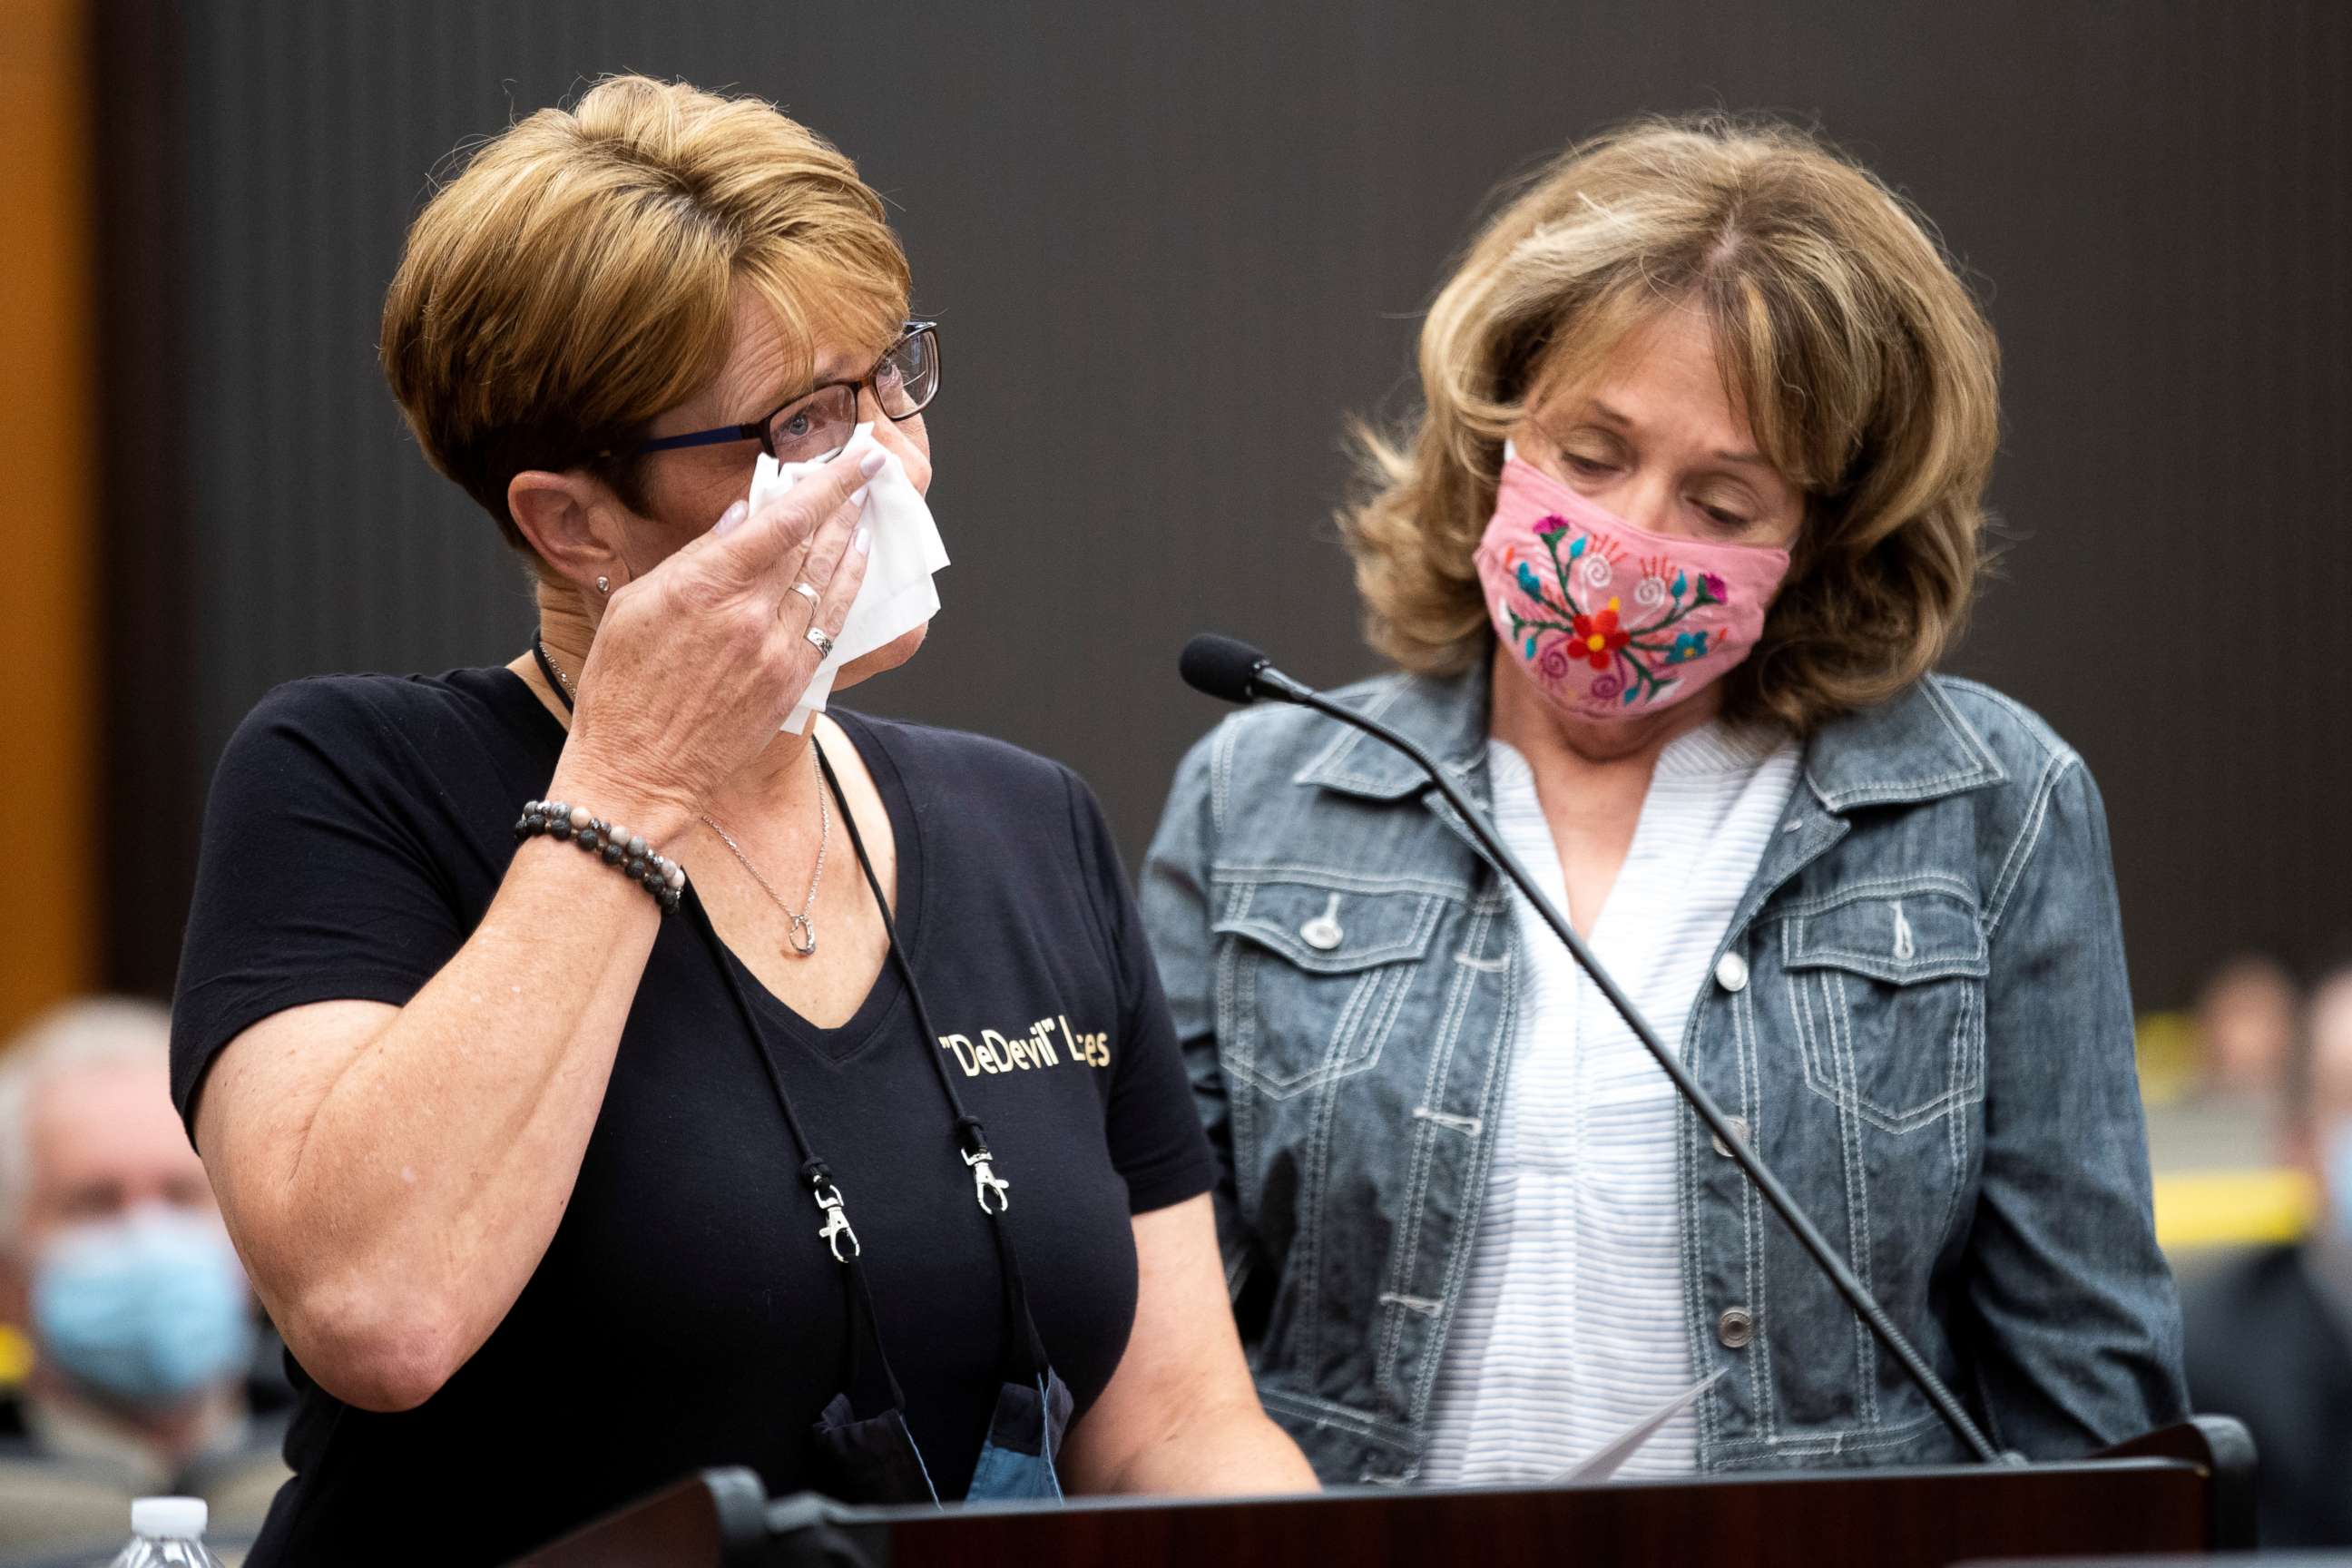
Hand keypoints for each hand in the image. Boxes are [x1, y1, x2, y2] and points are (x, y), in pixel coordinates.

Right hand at [547, 448, 881, 838]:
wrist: (638, 772)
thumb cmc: (622, 688)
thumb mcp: (635, 605)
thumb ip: (696, 555)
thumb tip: (743, 516)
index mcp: (706, 587)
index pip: (785, 520)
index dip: (830, 483)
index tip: (859, 457)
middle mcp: (751, 616)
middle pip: (815, 545)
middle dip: (844, 504)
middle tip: (866, 473)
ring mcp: (777, 652)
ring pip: (829, 582)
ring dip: (852, 540)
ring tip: (865, 511)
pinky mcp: (791, 683)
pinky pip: (831, 622)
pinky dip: (847, 587)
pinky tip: (854, 564)